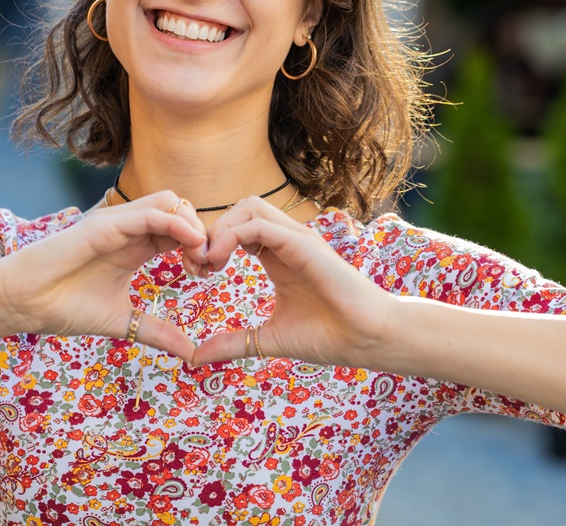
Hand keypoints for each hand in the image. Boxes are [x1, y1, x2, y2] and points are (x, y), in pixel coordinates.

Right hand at [0, 191, 208, 362]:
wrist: (22, 303)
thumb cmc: (63, 307)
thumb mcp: (123, 322)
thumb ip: (157, 331)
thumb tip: (192, 354)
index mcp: (134, 246)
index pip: (180, 229)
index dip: (200, 246)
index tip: (207, 274)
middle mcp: (128, 228)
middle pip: (182, 209)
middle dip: (203, 234)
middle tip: (207, 267)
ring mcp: (116, 223)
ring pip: (170, 201)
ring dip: (193, 225)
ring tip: (198, 259)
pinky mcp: (104, 224)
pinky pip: (151, 212)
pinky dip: (177, 224)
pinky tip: (188, 248)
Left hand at [190, 196, 395, 367]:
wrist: (369, 339)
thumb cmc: (330, 337)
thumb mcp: (269, 340)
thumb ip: (234, 343)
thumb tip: (196, 357)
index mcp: (278, 256)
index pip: (237, 227)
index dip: (211, 243)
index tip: (196, 273)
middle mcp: (287, 241)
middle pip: (240, 209)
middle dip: (211, 231)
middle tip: (197, 266)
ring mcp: (297, 239)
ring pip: (249, 207)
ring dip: (220, 229)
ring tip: (207, 263)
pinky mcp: (304, 244)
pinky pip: (260, 224)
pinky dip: (232, 236)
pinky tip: (219, 263)